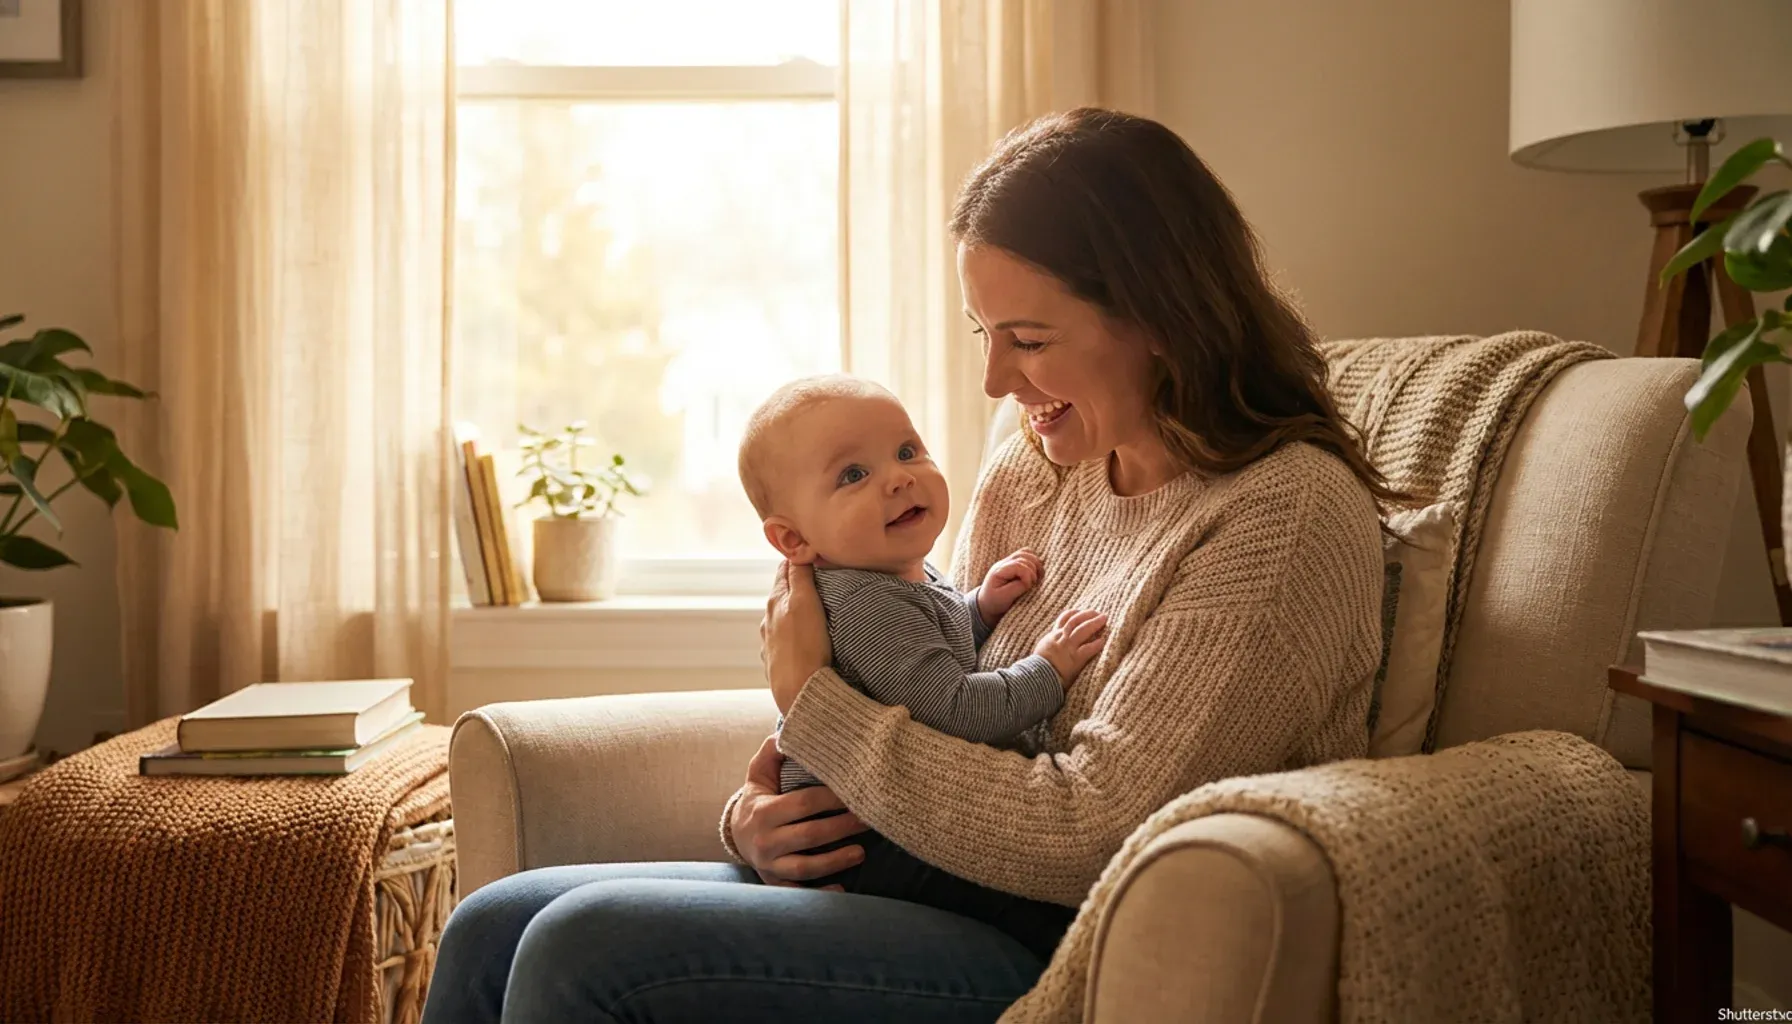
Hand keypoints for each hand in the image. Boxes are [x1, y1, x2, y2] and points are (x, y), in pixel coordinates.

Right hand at [730, 735, 868, 888]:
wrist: (737, 835)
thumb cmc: (759, 798)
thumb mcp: (758, 773)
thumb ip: (772, 752)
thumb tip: (787, 732)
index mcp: (763, 812)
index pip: (803, 804)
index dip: (831, 799)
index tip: (855, 792)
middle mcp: (764, 841)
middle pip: (810, 835)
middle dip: (842, 827)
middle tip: (869, 820)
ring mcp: (770, 865)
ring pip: (806, 867)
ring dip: (836, 861)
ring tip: (861, 853)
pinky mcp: (776, 883)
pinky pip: (798, 892)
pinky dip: (819, 893)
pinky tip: (842, 890)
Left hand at [763, 561, 830, 713]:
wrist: (799, 692)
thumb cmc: (805, 647)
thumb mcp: (805, 602)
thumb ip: (800, 576)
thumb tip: (797, 552)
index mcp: (775, 601)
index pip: (785, 569)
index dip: (798, 560)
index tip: (813, 555)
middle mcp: (768, 621)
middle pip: (784, 594)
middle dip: (799, 586)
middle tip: (820, 581)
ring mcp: (771, 643)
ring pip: (784, 619)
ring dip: (797, 613)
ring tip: (816, 614)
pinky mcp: (777, 663)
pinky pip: (787, 642)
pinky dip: (796, 636)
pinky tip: (807, 642)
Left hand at [978, 548, 1041, 624]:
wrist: (986, 604)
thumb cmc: (994, 602)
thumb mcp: (1004, 597)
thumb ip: (1018, 587)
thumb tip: (1030, 580)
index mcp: (999, 571)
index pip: (1018, 565)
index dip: (1028, 575)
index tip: (1029, 586)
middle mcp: (1003, 563)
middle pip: (1023, 556)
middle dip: (1033, 569)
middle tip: (1034, 583)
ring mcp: (1008, 562)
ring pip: (1026, 553)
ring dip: (1036, 564)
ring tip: (1038, 577)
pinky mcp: (1014, 565)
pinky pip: (1027, 555)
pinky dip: (1034, 562)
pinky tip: (1036, 573)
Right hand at [1033, 608, 1107, 681]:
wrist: (1037, 677)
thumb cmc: (1038, 666)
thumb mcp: (1043, 649)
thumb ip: (1050, 643)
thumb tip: (1055, 643)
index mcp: (1053, 636)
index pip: (1064, 618)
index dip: (1075, 613)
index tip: (1082, 610)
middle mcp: (1061, 638)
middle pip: (1076, 621)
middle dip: (1088, 615)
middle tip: (1098, 612)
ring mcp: (1068, 647)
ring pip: (1083, 630)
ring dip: (1094, 623)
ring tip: (1103, 619)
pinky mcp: (1075, 659)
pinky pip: (1088, 649)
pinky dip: (1096, 644)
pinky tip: (1102, 641)